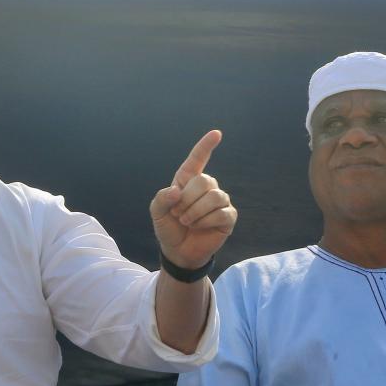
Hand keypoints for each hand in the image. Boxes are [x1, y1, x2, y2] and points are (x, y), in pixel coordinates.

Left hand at [151, 130, 236, 269]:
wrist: (178, 252)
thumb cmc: (169, 228)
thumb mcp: (157, 213)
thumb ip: (161, 199)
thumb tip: (176, 191)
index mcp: (188, 181)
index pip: (198, 159)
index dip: (206, 145)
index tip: (216, 133)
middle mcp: (206, 188)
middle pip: (204, 180)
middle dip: (187, 199)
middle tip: (178, 214)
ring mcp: (219, 201)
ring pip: (214, 196)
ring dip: (195, 212)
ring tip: (187, 221)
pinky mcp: (228, 216)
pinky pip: (222, 213)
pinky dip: (206, 221)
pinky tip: (199, 227)